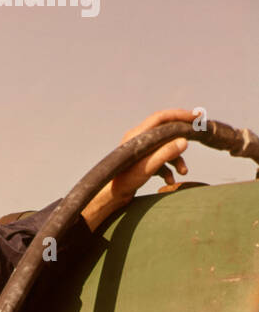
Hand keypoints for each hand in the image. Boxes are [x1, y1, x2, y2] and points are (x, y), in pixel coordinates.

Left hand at [81, 106, 193, 231]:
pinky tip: (170, 180)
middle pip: (166, 130)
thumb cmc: (126, 181)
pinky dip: (168, 169)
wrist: (112, 197)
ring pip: (165, 147)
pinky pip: (161, 160)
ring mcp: (142, 151)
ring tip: (183, 172)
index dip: (179, 115)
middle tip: (199, 130)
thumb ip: (166, 153)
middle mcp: (139, 140)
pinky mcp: (143, 162)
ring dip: (177, 159)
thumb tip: (184, 141)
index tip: (195, 117)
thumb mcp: (148, 167)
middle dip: (182, 134)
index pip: (161, 118)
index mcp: (137, 135)